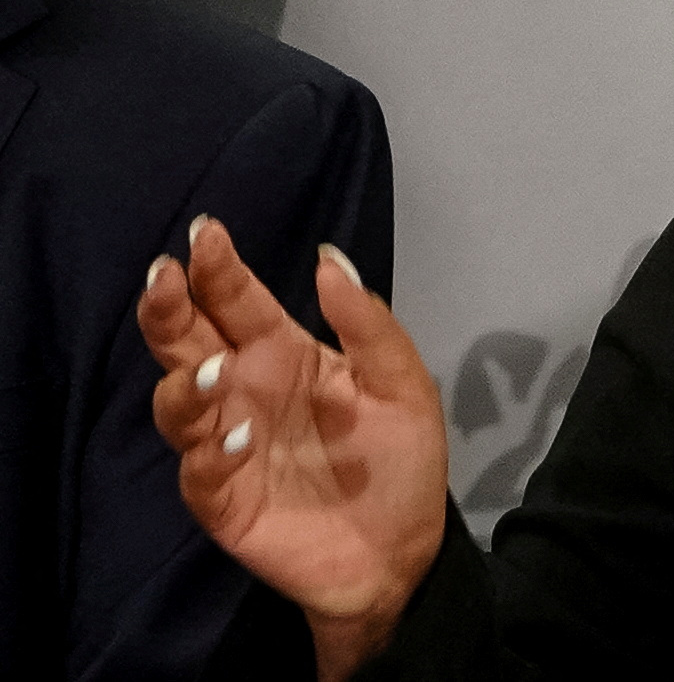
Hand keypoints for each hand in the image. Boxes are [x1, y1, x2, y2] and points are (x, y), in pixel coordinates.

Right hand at [139, 217, 449, 679]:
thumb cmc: (400, 458)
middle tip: (163, 278)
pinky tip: (238, 439)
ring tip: (213, 370)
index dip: (218, 267)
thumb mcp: (402, 382)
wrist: (402, 548)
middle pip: (189, 342)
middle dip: (169, 309)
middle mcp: (246, 390)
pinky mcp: (223, 499)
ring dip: (185, 384)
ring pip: (178, 404)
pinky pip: (200, 471)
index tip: (204, 232)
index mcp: (286, 353)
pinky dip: (211, 453)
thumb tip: (328, 259)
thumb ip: (368, 323)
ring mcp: (228, 444)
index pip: (240, 301)